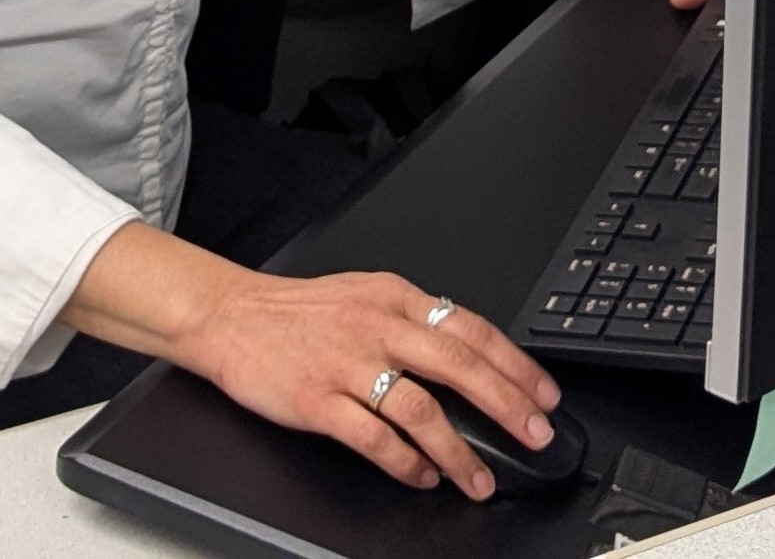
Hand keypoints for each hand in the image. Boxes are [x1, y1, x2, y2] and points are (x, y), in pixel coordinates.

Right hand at [191, 267, 563, 500]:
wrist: (229, 316)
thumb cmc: (297, 311)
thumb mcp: (362, 296)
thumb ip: (411, 321)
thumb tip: (471, 358)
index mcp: (392, 296)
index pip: (469, 327)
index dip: (514, 364)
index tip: (544, 395)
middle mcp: (374, 325)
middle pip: (457, 365)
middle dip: (506, 405)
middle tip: (536, 436)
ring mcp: (346, 363)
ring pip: (421, 409)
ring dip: (460, 451)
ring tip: (480, 479)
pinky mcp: (318, 399)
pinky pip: (374, 439)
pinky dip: (406, 463)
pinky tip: (423, 476)